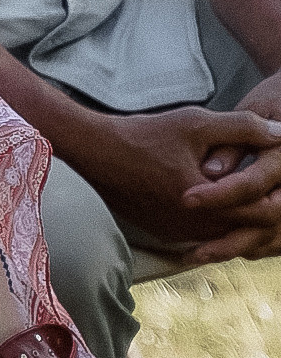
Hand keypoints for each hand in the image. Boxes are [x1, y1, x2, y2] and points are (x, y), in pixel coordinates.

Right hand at [68, 102, 280, 259]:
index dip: (277, 193)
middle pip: (251, 230)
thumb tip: (280, 134)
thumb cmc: (143, 135)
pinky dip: (216, 220)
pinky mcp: (167, 233)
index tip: (274, 173)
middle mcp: (196, 227)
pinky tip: (214, 197)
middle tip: (264, 184)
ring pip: (228, 234)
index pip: (266, 213)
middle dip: (261, 206)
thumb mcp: (195, 122)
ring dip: (239, 215)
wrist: (94, 152)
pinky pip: (205, 235)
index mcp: (208, 204)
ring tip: (242, 188)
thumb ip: (243, 127)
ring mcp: (181, 234)